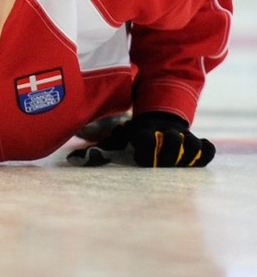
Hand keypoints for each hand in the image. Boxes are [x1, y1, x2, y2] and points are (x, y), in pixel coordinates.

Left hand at [68, 113, 215, 166]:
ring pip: (191, 148)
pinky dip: (204, 153)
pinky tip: (195, 157)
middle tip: (159, 156)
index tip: (139, 150)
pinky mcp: (196, 144)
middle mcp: (165, 135)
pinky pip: (207, 151)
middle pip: (172, 145)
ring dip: (185, 155)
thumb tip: (70, 160)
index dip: (144, 147)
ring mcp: (182, 140)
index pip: (146, 140)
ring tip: (177, 159)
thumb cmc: (132, 134)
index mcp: (143, 133)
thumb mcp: (115, 137)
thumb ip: (95, 148)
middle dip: (166, 152)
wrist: (160, 116)